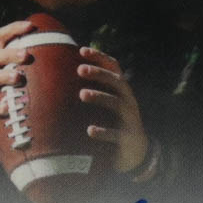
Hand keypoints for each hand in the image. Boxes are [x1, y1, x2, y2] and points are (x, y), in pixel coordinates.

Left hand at [77, 47, 149, 173]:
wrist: (137, 152)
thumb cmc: (116, 122)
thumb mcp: (110, 103)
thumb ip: (96, 89)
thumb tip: (65, 74)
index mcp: (123, 90)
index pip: (114, 67)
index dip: (99, 57)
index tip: (82, 51)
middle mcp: (129, 101)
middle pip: (116, 82)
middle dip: (99, 73)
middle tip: (80, 69)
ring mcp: (130, 119)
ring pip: (117, 104)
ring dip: (100, 96)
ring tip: (82, 94)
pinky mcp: (128, 138)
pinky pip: (116, 134)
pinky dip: (103, 132)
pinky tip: (90, 130)